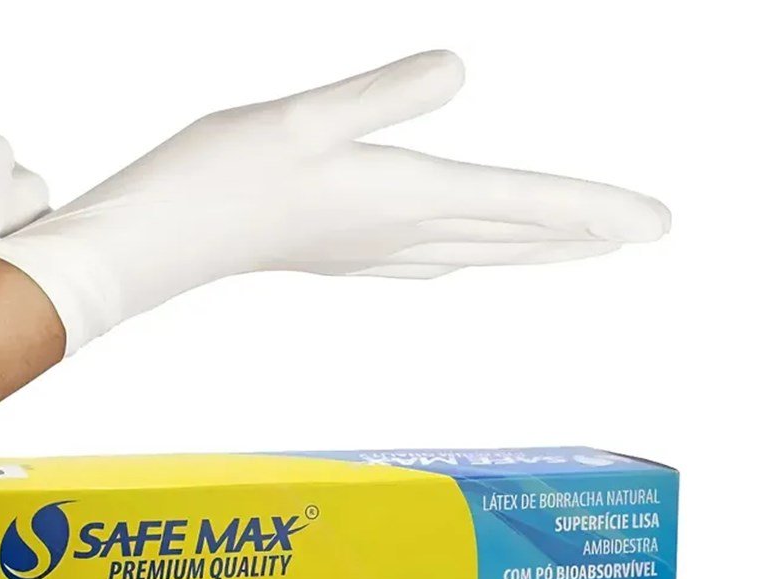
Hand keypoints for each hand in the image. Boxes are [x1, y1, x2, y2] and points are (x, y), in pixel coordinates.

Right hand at [0, 51, 670, 354]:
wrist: (167, 236)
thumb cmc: (223, 174)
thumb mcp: (307, 115)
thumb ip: (387, 94)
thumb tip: (459, 71)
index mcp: (405, 194)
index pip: (524, 204)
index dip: (595, 209)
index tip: (657, 225)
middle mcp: (401, 231)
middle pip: (513, 237)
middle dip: (581, 234)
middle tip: (638, 233)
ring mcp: (374, 249)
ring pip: (479, 253)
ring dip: (534, 250)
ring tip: (577, 248)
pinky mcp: (346, 252)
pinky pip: (434, 261)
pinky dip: (474, 257)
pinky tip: (468, 261)